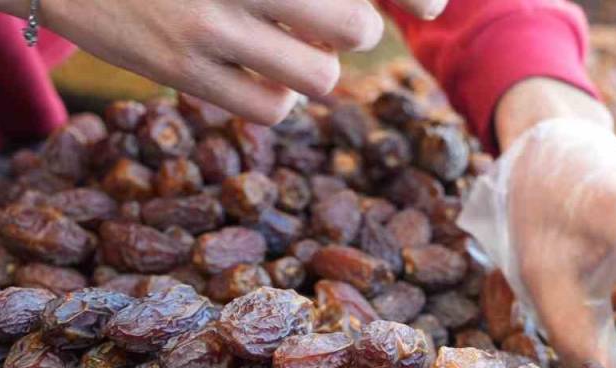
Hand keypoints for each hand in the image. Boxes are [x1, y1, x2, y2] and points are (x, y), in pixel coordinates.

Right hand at [0, 0, 447, 124]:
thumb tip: (373, 10)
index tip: (434, 5)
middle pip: (355, 25)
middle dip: (354, 30)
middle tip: (330, 27)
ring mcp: (211, 22)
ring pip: (320, 77)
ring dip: (315, 69)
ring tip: (283, 49)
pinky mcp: (181, 69)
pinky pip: (271, 109)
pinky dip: (274, 100)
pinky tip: (251, 76)